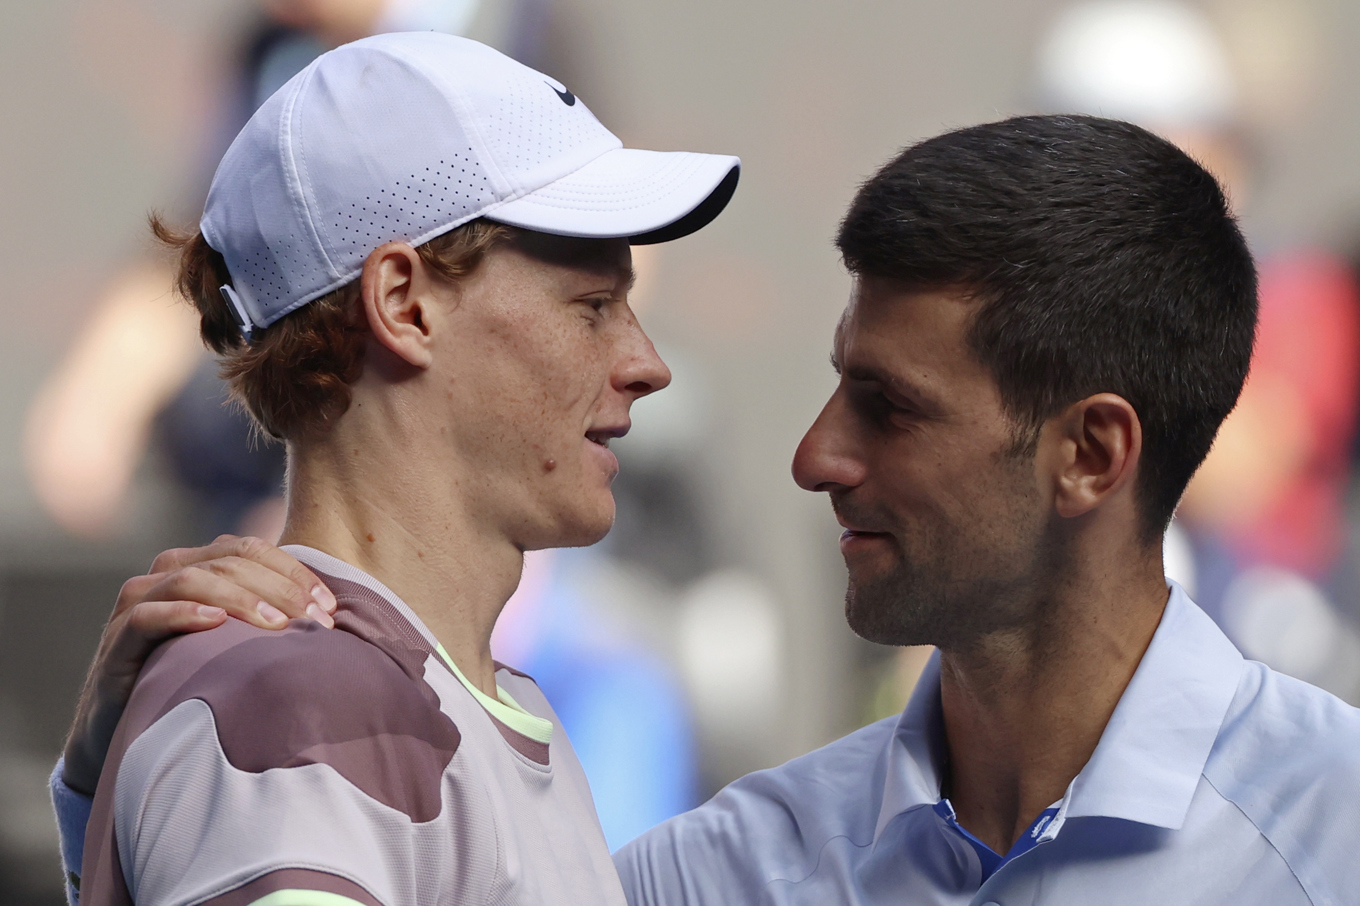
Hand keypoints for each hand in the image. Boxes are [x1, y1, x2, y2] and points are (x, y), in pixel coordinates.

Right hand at [61, 535, 337, 795]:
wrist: (130, 729)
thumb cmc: (197, 680)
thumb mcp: (238, 644)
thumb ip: (273, 618)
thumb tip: (340, 617)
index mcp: (199, 565)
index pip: (251, 548)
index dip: (294, 571)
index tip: (331, 606)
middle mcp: (165, 575)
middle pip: (228, 561)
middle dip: (278, 588)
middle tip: (315, 620)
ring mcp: (137, 605)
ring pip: (191, 579)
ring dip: (240, 598)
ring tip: (277, 626)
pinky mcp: (116, 643)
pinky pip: (148, 617)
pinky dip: (184, 614)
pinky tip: (215, 623)